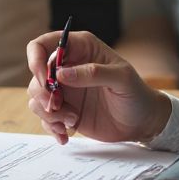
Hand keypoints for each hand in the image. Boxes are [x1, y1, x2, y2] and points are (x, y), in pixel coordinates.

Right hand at [27, 30, 170, 144]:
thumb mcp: (122, 79)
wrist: (142, 123)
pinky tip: (66, 134)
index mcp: (81, 49)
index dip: (36, 59)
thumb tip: (61, 74)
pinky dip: (51, 127)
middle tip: (57, 106)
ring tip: (72, 120)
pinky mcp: (64, 110)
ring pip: (37, 98)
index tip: (45, 79)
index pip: (43, 45)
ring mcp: (64, 90)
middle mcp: (68, 68)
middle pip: (36, 75)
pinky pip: (44, 117)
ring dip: (49, 113)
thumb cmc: (137, 95)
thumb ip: (93, 73)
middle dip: (43, 94)